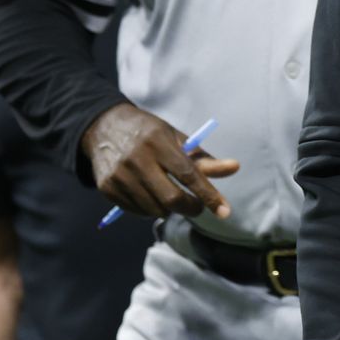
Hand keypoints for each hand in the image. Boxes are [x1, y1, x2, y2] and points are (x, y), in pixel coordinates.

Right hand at [82, 104, 239, 218]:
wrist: (103, 128)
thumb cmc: (149, 133)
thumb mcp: (176, 138)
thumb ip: (203, 158)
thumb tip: (235, 168)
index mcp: (158, 142)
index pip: (188, 174)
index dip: (208, 195)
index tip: (224, 211)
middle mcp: (137, 159)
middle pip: (171, 198)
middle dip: (191, 208)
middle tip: (198, 207)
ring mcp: (120, 175)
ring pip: (154, 210)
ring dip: (169, 210)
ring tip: (170, 196)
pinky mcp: (107, 188)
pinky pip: (136, 211)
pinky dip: (150, 210)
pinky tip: (150, 195)